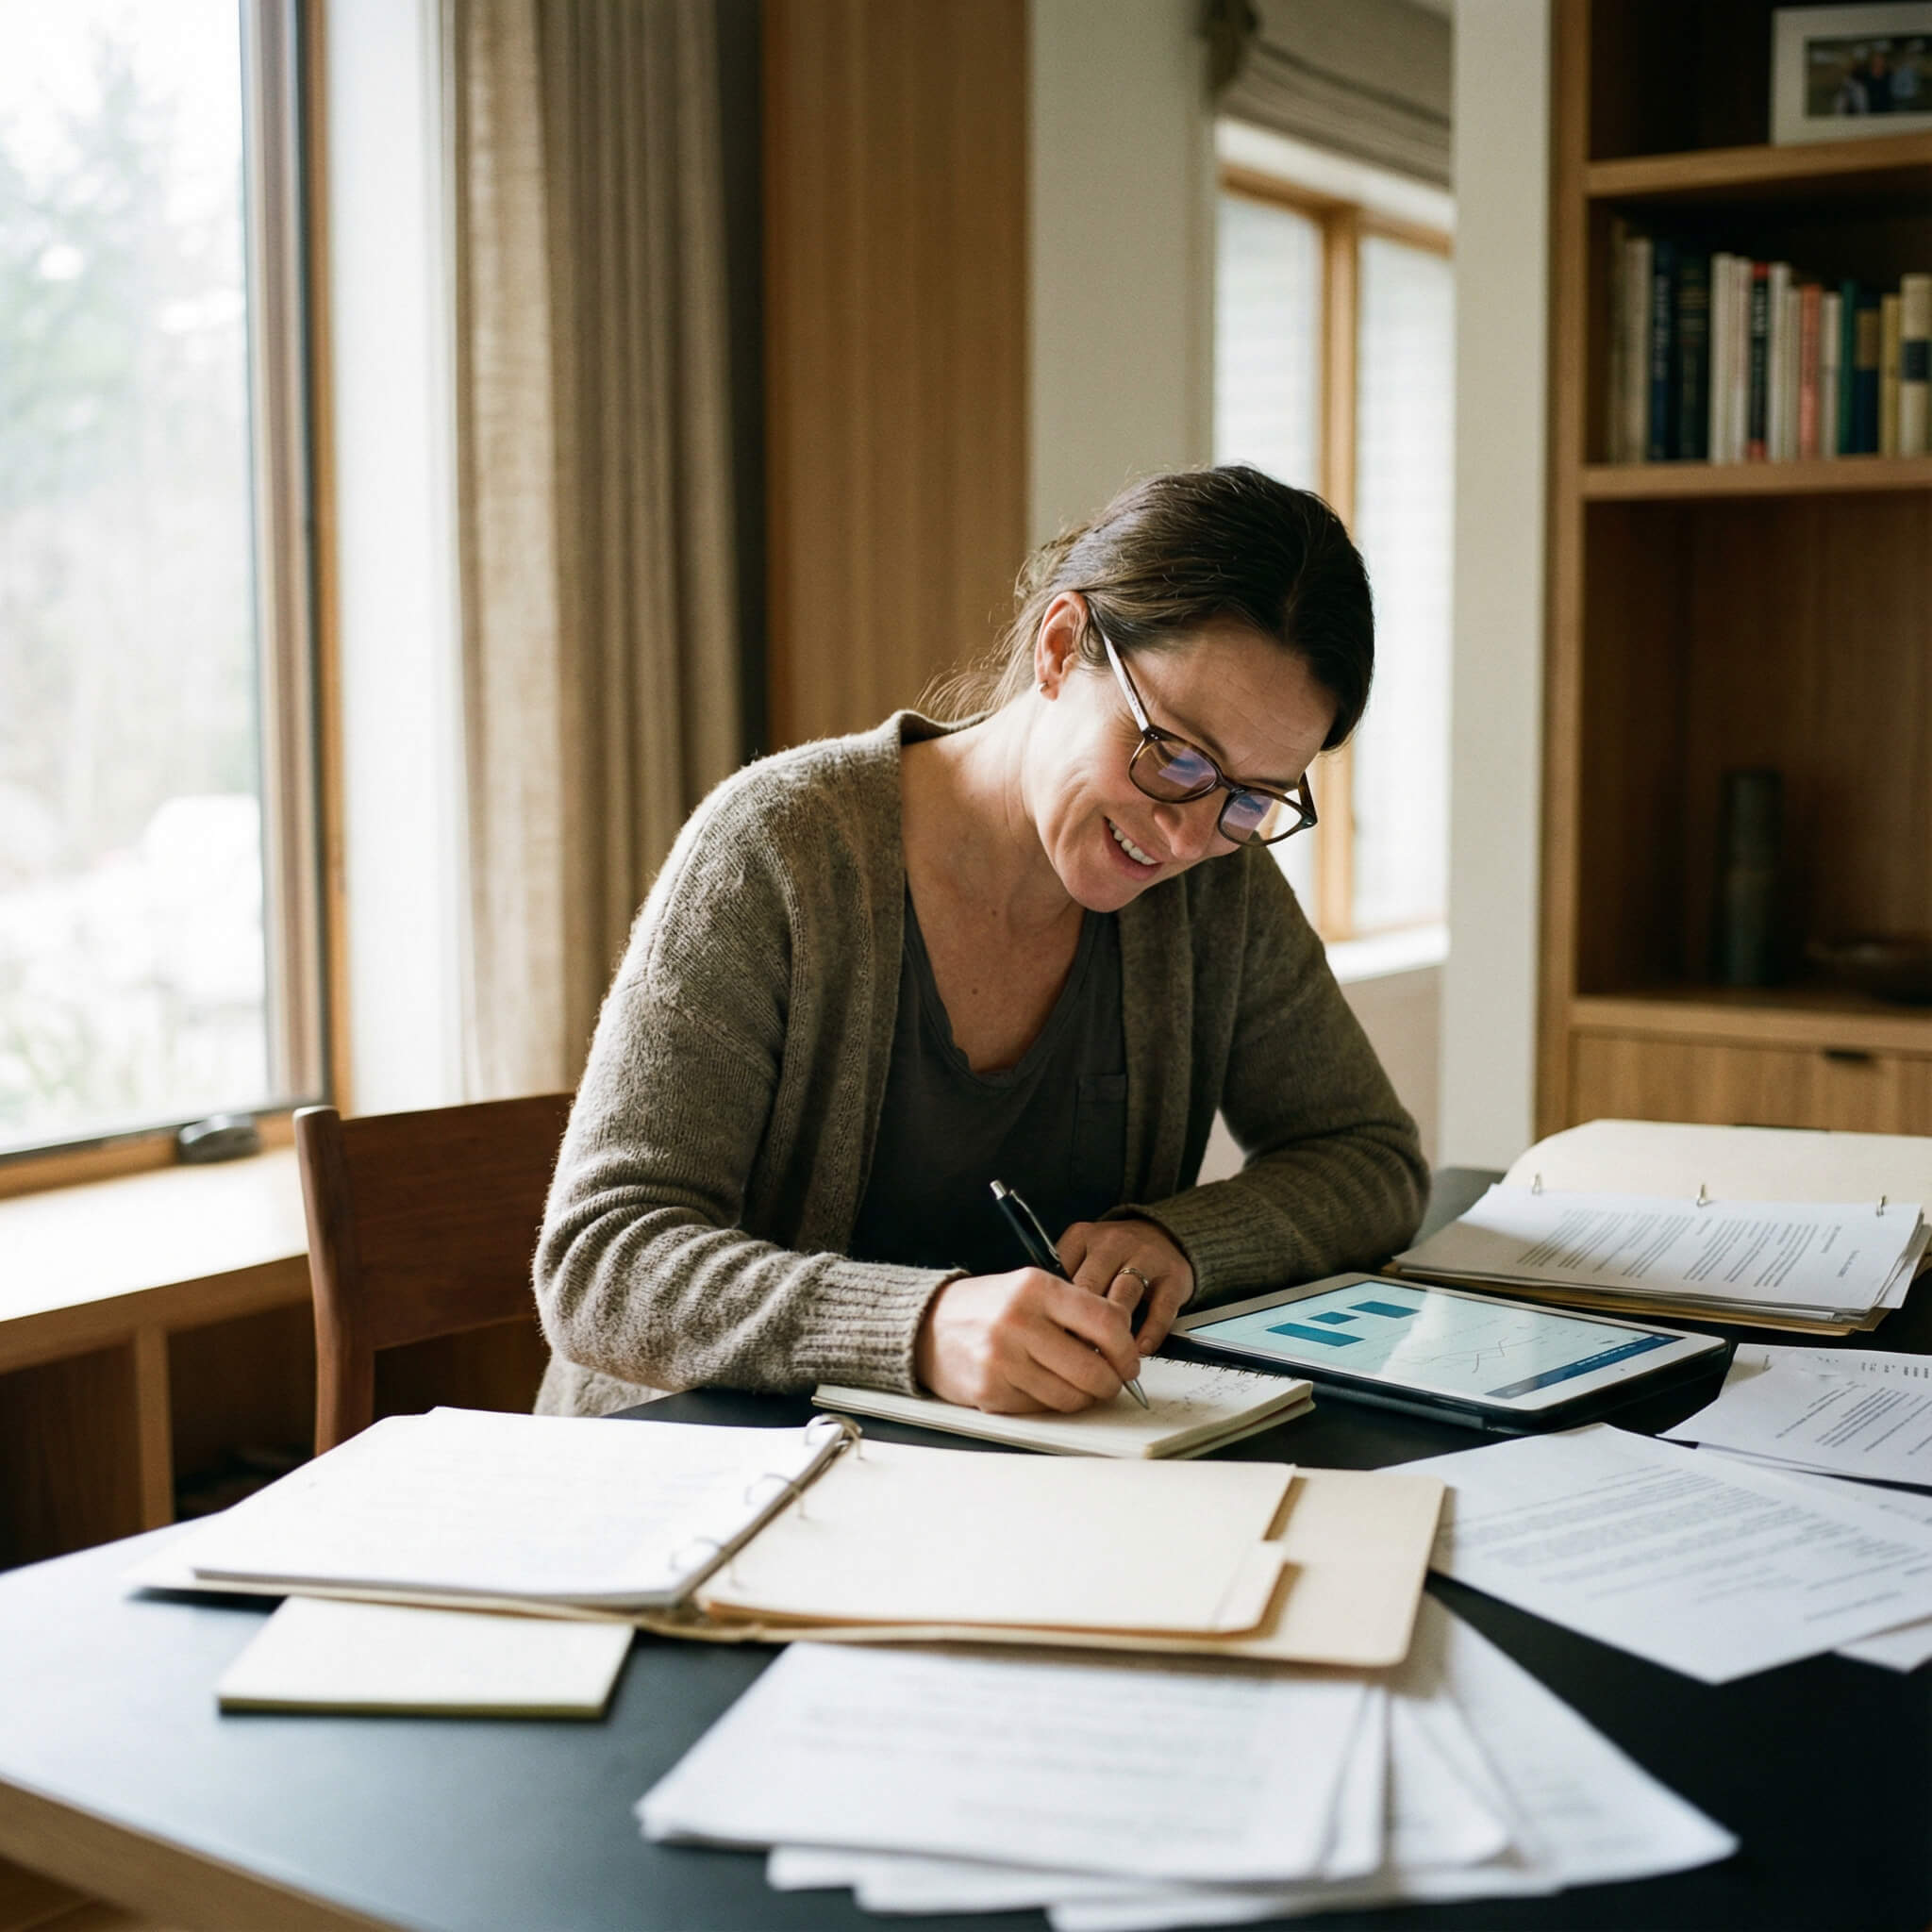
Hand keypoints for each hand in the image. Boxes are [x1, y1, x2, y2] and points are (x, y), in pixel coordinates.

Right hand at [914, 1268, 1142, 1412]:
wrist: (927, 1327)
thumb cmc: (986, 1307)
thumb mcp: (1028, 1288)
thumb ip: (1074, 1309)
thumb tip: (1120, 1346)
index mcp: (1035, 1288)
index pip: (1105, 1321)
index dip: (1127, 1348)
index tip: (1129, 1359)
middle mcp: (1019, 1321)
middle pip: (1093, 1368)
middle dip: (1111, 1382)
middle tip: (1110, 1381)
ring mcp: (1002, 1360)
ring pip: (1071, 1396)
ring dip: (1084, 1398)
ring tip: (1079, 1386)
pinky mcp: (991, 1392)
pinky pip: (1041, 1408)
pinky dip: (1050, 1403)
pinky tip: (1042, 1387)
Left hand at [1057, 1219, 1194, 1354]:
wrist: (1164, 1235)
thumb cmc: (1113, 1258)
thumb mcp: (1081, 1257)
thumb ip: (1064, 1286)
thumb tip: (1047, 1330)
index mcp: (1082, 1238)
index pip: (1060, 1275)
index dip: (1053, 1312)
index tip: (1050, 1339)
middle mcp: (1112, 1243)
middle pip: (1090, 1286)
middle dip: (1079, 1325)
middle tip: (1074, 1358)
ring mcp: (1145, 1257)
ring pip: (1124, 1295)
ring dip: (1114, 1331)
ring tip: (1106, 1359)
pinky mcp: (1174, 1275)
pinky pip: (1162, 1307)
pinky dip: (1150, 1332)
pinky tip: (1141, 1349)